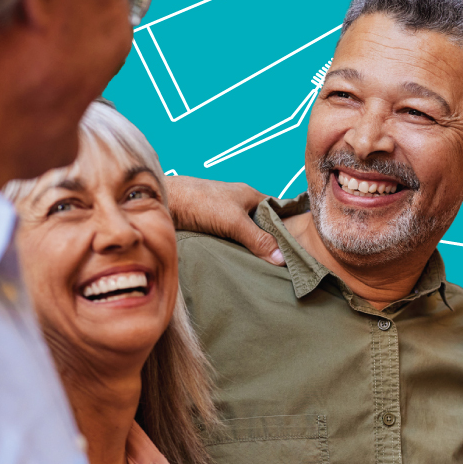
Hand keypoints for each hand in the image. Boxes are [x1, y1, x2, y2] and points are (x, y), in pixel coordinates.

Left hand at [165, 175, 282, 265]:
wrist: (162, 202)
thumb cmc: (198, 201)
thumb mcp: (234, 221)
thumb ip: (258, 239)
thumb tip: (283, 259)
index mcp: (251, 196)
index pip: (280, 210)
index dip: (290, 226)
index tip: (301, 247)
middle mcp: (239, 204)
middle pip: (264, 225)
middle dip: (272, 242)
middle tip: (284, 263)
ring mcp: (224, 216)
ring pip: (246, 234)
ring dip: (252, 248)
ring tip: (264, 267)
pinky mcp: (210, 227)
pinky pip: (230, 240)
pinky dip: (236, 250)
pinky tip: (239, 263)